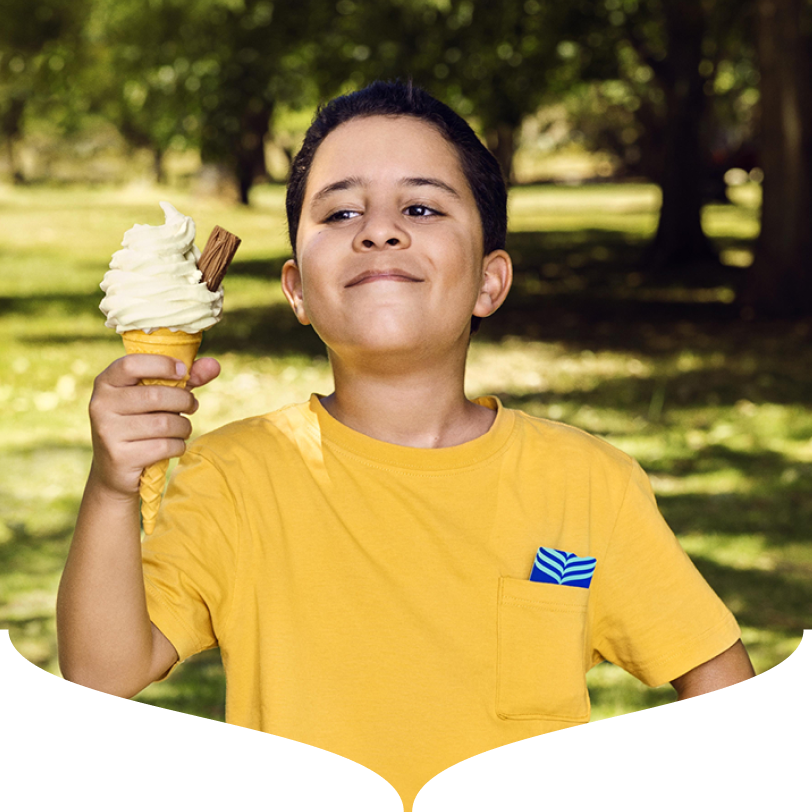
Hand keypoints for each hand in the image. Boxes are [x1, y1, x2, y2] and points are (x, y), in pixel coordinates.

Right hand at [88, 354, 220, 497]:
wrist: (116, 470)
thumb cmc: (142, 422)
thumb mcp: (159, 396)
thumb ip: (186, 378)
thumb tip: (214, 365)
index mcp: (107, 382)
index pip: (131, 364)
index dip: (162, 365)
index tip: (183, 372)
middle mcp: (101, 404)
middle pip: (156, 395)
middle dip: (184, 401)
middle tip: (191, 406)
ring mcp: (108, 431)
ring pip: (164, 423)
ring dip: (184, 427)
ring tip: (182, 428)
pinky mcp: (119, 456)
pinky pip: (165, 446)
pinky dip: (178, 446)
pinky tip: (174, 446)